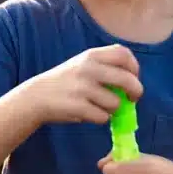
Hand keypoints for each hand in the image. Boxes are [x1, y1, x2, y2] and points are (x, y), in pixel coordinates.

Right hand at [26, 44, 142, 124]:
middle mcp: (88, 68)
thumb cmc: (65, 81)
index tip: (134, 78)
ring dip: (113, 109)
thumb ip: (105, 66)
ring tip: (100, 106)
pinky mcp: (78, 106)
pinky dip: (100, 118)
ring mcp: (83, 88)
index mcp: (91, 55)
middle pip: (127, 79)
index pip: (124, 54)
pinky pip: (103, 117)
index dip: (134, 67)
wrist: (37, 96)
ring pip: (116, 103)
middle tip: (132, 99)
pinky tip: (89, 113)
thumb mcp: (83, 63)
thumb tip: (132, 82)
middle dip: (136, 91)